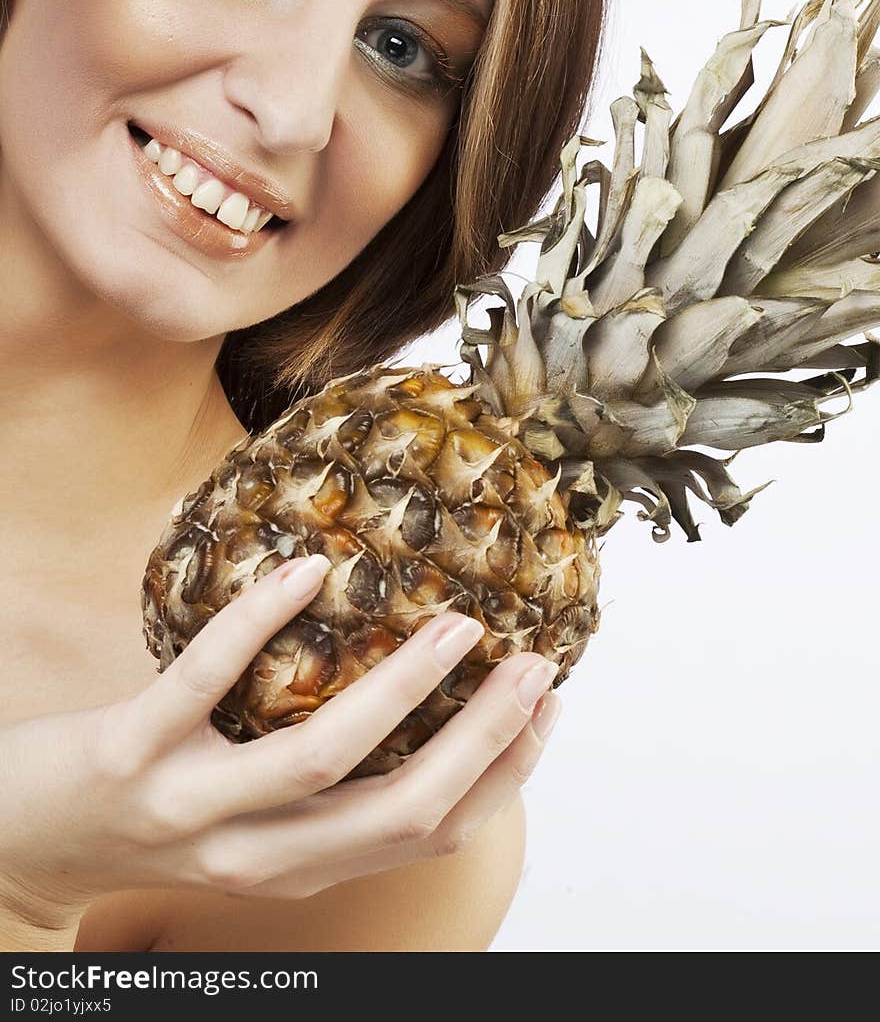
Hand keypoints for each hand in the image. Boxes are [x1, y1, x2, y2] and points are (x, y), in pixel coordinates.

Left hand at [0, 553, 560, 928]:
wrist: (17, 842)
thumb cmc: (149, 813)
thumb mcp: (246, 823)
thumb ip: (318, 785)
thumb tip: (407, 696)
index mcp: (298, 868)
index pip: (427, 835)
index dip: (500, 777)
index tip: (545, 708)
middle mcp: (254, 856)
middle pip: (398, 810)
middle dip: (482, 741)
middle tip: (532, 666)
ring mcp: (189, 809)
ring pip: (319, 759)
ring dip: (404, 689)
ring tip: (455, 624)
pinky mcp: (127, 755)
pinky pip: (204, 682)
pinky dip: (260, 622)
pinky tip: (307, 571)